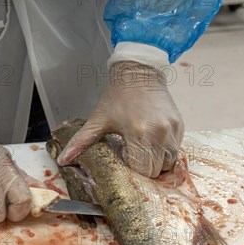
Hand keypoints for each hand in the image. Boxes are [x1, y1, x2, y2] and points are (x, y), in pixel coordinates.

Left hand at [57, 61, 183, 177]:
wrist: (139, 74)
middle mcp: (159, 133)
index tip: (123, 156)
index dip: (132, 169)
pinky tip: (151, 142)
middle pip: (156, 170)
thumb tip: (63, 160)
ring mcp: (172, 130)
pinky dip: (164, 153)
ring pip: (168, 163)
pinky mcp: (180, 127)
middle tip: (131, 153)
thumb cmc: (117, 97)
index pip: (142, 170)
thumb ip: (81, 142)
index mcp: (138, 132)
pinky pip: (176, 151)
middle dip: (143, 169)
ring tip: (141, 148)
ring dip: (155, 162)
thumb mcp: (98, 120)